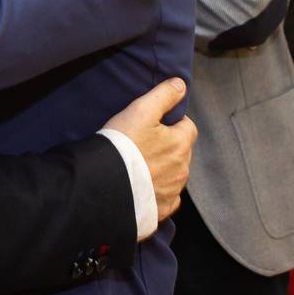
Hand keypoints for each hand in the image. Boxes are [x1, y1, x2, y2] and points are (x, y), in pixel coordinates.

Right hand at [103, 77, 196, 222]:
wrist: (105, 185)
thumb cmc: (122, 145)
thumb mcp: (140, 110)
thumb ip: (163, 95)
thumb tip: (181, 84)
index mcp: (180, 144)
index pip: (188, 127)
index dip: (173, 123)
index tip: (155, 124)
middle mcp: (182, 170)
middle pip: (182, 153)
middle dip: (169, 147)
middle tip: (144, 144)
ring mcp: (172, 192)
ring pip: (175, 176)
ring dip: (164, 170)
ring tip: (141, 166)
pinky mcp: (160, 210)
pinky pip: (166, 199)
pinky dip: (158, 193)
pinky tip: (144, 188)